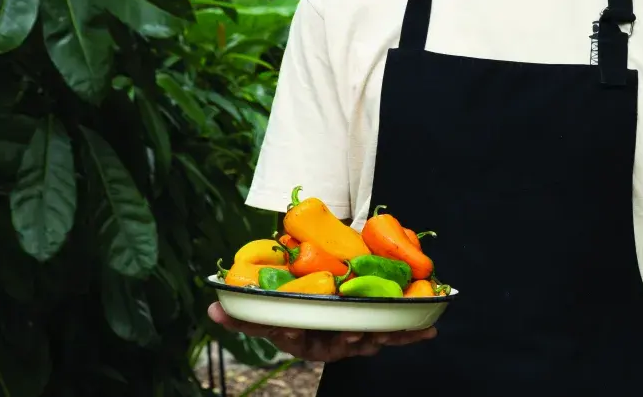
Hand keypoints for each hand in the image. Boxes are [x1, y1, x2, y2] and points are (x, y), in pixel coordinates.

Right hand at [207, 302, 436, 361]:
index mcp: (302, 339)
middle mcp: (329, 343)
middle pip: (341, 344)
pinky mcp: (373, 330)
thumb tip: (212, 307)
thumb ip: (242, 313)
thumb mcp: (267, 311)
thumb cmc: (293, 306)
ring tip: (407, 332)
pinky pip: (393, 333)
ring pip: (372, 339)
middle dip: (352, 340)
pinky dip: (411, 333)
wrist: (319, 297)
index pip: (299, 341)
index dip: (308, 337)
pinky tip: (431, 329)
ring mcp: (353, 339)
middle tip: (358, 332)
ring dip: (389, 336)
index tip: (314, 330)